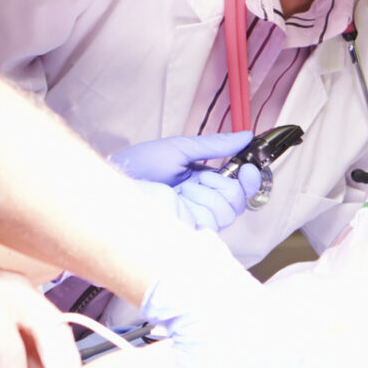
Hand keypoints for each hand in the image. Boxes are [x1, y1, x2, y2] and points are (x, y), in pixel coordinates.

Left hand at [113, 131, 264, 232]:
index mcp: (204, 182)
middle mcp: (202, 203)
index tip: (249, 167)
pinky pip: (210, 223)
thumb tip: (245, 136)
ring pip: (226, 213)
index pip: (239, 188)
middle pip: (237, 203)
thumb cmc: (141, 164)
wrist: (117, 179)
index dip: (250, 180)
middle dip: (225, 184)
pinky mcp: (185, 231)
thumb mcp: (180, 149)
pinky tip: (180, 200)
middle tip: (202, 176)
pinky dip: (199, 206)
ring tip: (183, 188)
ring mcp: (194, 219)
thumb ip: (214, 145)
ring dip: (208, 194)